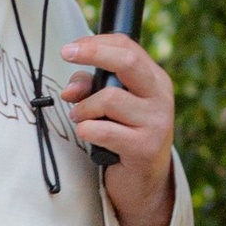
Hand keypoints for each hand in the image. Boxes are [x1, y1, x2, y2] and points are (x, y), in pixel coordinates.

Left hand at [59, 31, 177, 225]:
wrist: (144, 182)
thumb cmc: (125, 135)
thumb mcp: (111, 106)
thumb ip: (90, 88)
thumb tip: (70, 90)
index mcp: (155, 81)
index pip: (128, 47)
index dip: (95, 42)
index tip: (70, 48)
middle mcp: (161, 98)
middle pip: (127, 61)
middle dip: (93, 53)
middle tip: (65, 54)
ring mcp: (157, 123)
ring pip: (108, 99)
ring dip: (84, 109)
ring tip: (82, 119)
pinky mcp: (145, 148)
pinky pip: (102, 130)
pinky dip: (87, 131)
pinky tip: (90, 137)